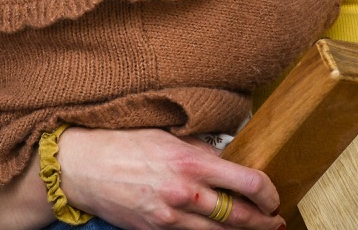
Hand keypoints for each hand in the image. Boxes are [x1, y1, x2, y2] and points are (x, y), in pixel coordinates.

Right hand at [57, 127, 282, 229]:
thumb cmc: (122, 143)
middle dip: (263, 221)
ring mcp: (170, 215)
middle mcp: (184, 191)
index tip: (273, 195)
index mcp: (190, 161)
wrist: (82, 167)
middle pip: (238, 215)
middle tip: (276, 220)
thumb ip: (199, 150)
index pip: (246, 181)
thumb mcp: (167, 136)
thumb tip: (225, 160)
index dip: (268, 192)